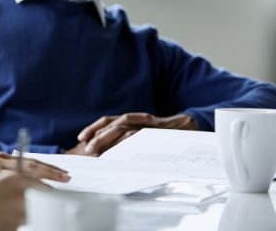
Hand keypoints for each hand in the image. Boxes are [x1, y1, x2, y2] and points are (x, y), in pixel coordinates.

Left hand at [68, 112, 196, 155]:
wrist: (193, 128)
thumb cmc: (167, 137)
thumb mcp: (146, 138)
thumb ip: (131, 143)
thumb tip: (112, 155)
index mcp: (133, 121)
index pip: (109, 122)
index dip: (94, 129)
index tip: (81, 139)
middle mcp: (138, 120)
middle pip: (112, 123)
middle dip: (96, 135)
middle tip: (85, 148)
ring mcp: (147, 124)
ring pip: (122, 128)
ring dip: (106, 138)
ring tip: (95, 149)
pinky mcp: (158, 128)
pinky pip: (139, 134)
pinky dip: (127, 140)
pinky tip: (118, 148)